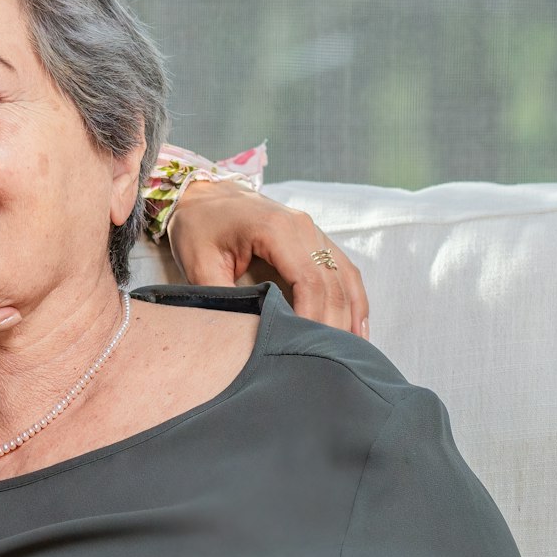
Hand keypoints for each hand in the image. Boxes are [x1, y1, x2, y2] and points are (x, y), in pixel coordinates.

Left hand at [167, 178, 369, 337]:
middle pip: (332, 284)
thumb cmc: (198, 227)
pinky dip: (353, 299)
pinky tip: (358, 327)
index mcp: (277, 230)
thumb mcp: (199, 262)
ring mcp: (314, 231)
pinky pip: (344, 270)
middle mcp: (304, 227)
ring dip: (350, 316)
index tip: (307, 349)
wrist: (203, 194)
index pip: (310, 282)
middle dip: (333, 325)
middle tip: (329, 362)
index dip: (314, 319)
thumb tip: (241, 333)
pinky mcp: (316, 239)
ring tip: (350, 353)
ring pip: (345, 278)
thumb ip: (220, 295)